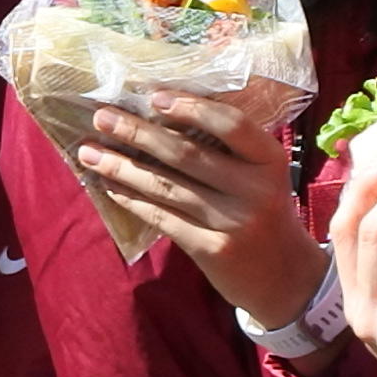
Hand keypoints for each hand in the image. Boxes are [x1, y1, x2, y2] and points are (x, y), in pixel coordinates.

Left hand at [75, 84, 315, 329]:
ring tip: (90, 152)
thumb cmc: (266, 213)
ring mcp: (233, 222)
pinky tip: (109, 187)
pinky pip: (163, 218)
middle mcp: (254, 190)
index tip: (153, 96)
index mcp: (270, 160)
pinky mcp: (212, 250)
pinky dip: (132, 199)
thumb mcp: (263, 176)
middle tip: (101, 117)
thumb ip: (230, 150)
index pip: (231, 124)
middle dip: (137, 133)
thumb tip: (164, 113)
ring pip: (166, 186)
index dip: (191, 107)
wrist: (287, 279)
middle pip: (186, 154)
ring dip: (122, 167)